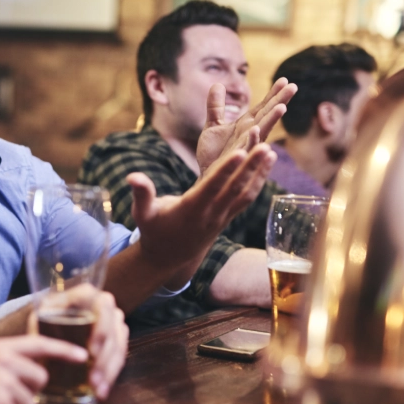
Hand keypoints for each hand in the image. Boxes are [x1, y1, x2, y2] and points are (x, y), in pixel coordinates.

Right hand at [0, 336, 87, 403]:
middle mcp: (4, 359)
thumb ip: (2, 365)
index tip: (83, 356)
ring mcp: (3, 380)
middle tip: (3, 398)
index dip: (64, 350)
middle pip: (40, 379)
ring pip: (28, 403)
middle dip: (29, 393)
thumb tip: (26, 382)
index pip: (40, 343)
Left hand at [31, 284, 127, 399]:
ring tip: (97, 389)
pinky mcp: (117, 338)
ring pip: (119, 346)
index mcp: (87, 295)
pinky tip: (102, 391)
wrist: (51, 325)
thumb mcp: (39, 318)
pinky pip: (120, 356)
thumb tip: (38, 344)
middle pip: (113, 330)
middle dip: (105, 358)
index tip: (92, 351)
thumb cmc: (44, 320)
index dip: (101, 329)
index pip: (102, 307)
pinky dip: (111, 375)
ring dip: (109, 370)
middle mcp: (104, 305)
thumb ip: (40, 324)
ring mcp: (113, 321)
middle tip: (93, 378)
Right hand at [128, 143, 275, 267]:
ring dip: (259, 173)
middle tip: (265, 146)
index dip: (226, 171)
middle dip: (250, 168)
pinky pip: (246, 198)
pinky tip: (267, 165)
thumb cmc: (154, 231)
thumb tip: (132, 176)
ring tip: (271, 151)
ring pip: (245, 193)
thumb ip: (141, 194)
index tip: (239, 152)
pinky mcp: (227, 216)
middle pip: (234, 189)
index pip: (212, 188)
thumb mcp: (143, 214)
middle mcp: (210, 214)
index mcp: (191, 210)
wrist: (168, 257)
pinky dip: (258, 181)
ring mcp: (221, 216)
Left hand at [196, 77, 296, 175]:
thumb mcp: (213, 125)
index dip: (273, 94)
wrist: (206, 176)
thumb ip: (216, 106)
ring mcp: (246, 147)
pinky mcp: (238, 159)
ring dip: (272, 120)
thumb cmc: (213, 153)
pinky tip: (255, 129)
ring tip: (282, 107)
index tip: (284, 79)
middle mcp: (250, 134)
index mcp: (246, 125)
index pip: (263, 107)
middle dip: (280, 101)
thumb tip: (217, 84)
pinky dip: (252, 141)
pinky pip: (246, 149)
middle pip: (267, 115)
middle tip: (293, 87)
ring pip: (262, 132)